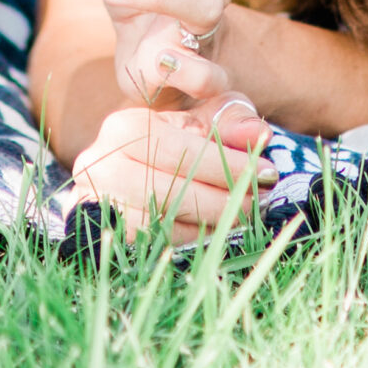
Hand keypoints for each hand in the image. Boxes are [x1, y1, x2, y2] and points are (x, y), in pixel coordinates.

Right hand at [70, 94, 276, 244]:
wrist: (121, 178)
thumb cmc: (170, 145)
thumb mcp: (198, 124)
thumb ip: (230, 123)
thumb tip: (260, 133)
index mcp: (126, 127)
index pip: (180, 148)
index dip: (227, 163)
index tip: (268, 173)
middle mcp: (102, 162)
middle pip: (170, 189)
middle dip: (222, 199)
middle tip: (258, 204)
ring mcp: (99, 203)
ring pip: (161, 222)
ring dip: (209, 224)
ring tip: (243, 220)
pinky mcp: (104, 234)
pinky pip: (152, 244)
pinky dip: (187, 242)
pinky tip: (214, 235)